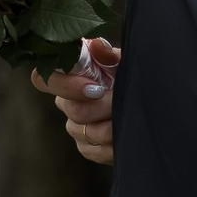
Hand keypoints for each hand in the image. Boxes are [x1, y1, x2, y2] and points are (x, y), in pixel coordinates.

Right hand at [30, 36, 119, 162]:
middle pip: (71, 109)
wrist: (151, 105)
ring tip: (129, 115)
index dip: (65, 84)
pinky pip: (94, 150)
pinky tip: (126, 133)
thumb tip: (97, 46)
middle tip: (122, 100)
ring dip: (112, 124)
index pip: (44, 78)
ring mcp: (76, 127)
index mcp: (70, 77)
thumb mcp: (125, 63)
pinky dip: (114, 143)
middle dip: (103, 106)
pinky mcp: (87, 148)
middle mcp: (67, 102)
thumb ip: (110, 56)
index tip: (95, 87)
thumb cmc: (131, 79)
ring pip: (85, 132)